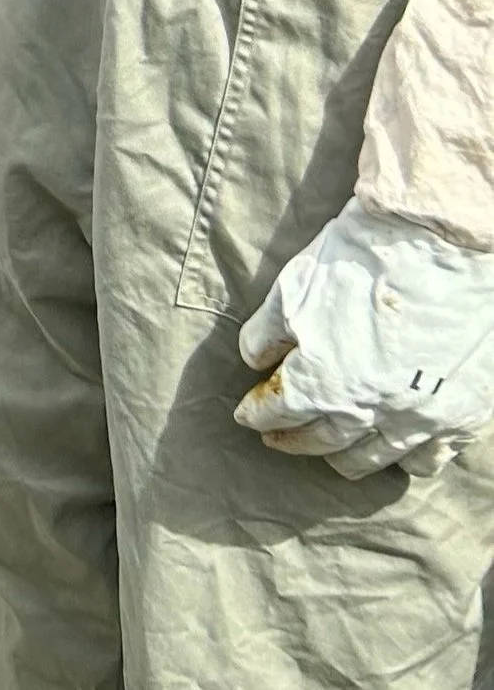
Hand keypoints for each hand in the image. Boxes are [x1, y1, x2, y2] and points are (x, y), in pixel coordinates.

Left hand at [236, 200, 493, 478]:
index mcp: (323, 381)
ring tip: (329, 449)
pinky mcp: (460, 416)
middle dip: (293, 440)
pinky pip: (427, 459)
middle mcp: (370, 410)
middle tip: (276, 439)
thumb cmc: (359, 260)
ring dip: (343, 456)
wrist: (438, 245)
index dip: (258, 415)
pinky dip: (404, 460)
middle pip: (323, 441)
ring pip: (373, 459)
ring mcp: (418, 418)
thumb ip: (268, 332)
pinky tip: (393, 450)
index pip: (280, 411)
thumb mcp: (293, 287)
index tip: (246, 417)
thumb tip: (253, 360)